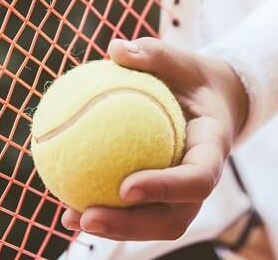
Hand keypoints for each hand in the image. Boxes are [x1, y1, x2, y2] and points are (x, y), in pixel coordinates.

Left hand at [61, 37, 248, 240]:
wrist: (210, 102)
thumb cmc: (191, 77)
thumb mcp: (179, 60)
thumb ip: (152, 54)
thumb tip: (115, 48)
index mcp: (212, 149)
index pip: (197, 178)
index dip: (165, 189)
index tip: (126, 186)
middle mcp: (202, 180)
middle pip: (174, 218)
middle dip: (132, 225)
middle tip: (89, 216)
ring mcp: (184, 196)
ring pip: (154, 226)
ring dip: (114, 230)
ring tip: (70, 217)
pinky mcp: (164, 200)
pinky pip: (135, 213)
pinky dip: (104, 212)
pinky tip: (65, 206)